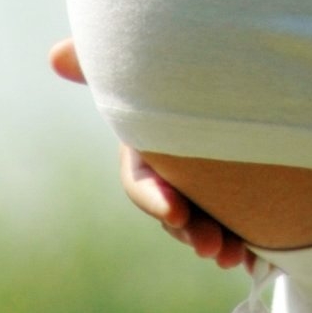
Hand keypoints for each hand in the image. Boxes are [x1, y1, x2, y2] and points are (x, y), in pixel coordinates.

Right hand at [47, 39, 251, 269]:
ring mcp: (207, 188)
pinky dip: (248, 243)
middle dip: (189, 230)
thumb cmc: (179, 69)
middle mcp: (175, 174)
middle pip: (176, 211)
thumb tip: (55, 55)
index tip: (175, 209)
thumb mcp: (145, 71)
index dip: (154, 197)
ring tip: (233, 254)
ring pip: (206, 224)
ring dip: (217, 244)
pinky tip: (257, 257)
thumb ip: (106, 67)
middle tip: (210, 243)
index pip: (141, 181)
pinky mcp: (240, 196)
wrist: (245, 74)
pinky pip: (241, 226)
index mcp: (148, 150)